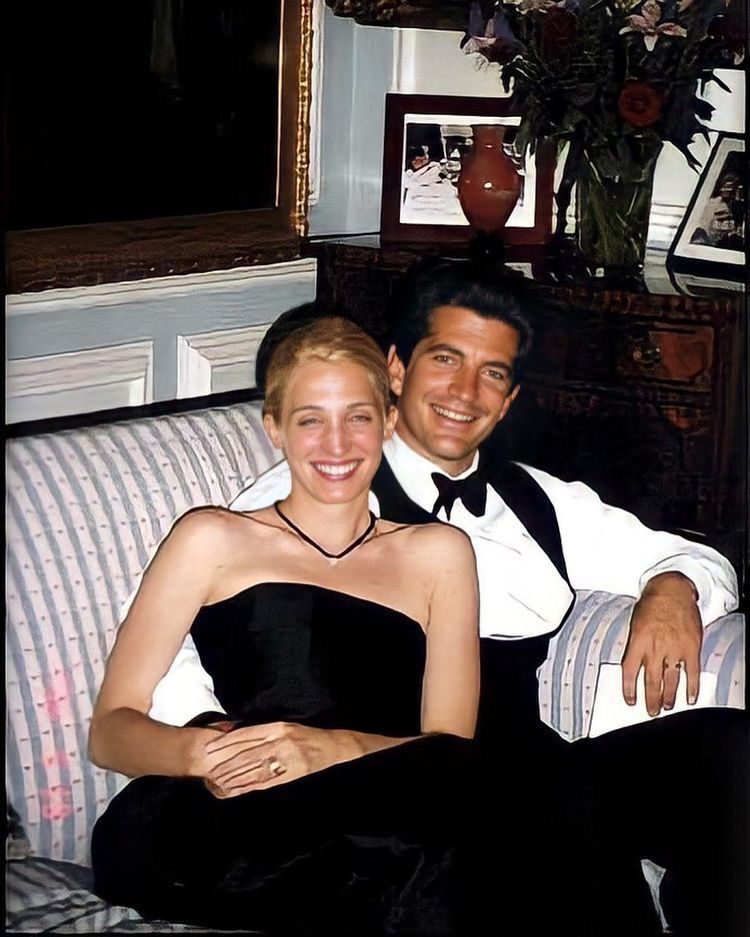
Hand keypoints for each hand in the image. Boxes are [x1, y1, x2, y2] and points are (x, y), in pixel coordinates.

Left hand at [200, 722, 349, 798]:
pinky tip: (236, 790)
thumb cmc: (307, 735)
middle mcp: (280, 741)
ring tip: (217, 781)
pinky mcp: (290, 773)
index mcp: (277, 727)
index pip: (247, 735)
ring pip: (254, 768)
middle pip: (247, 753)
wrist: (333, 747)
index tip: (210, 748)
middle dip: (226, 762)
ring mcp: (285, 758)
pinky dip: (249, 786)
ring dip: (234, 776)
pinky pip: (266, 781)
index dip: (227, 743)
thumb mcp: (286, 726)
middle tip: (208, 769)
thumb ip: (264, 731)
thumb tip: (236, 735)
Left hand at [621, 572, 701, 716]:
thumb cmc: (652, 602)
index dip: (629, 689)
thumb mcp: (635, 622)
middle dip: (650, 700)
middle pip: (651, 681)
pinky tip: (690, 698)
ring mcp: (675, 649)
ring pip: (671, 681)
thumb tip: (633, 663)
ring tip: (667, 707)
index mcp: (638, 641)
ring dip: (669, 697)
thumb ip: (634, 643)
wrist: (673, 589)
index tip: (630, 700)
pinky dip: (692, 688)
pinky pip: (692, 673)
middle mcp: (655, 648)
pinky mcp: (691, 648)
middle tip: (651, 711)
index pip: (629, 671)